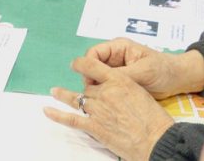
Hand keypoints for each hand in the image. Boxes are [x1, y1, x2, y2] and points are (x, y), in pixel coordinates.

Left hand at [44, 57, 174, 160]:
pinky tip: (47, 111)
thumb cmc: (155, 119)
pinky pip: (71, 119)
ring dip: (63, 95)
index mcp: (119, 80)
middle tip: (89, 96)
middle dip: (88, 92)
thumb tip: (115, 89)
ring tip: (54, 91)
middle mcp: (105, 92)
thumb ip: (124, 88)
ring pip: (76, 99)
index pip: (92, 65)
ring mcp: (97, 109)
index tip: (76, 64)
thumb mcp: (141, 93)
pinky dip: (57, 115)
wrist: (156, 140)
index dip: (81, 63)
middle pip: (88, 88)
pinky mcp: (94, 126)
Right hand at [81, 38, 203, 98]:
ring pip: (99, 78)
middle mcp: (114, 58)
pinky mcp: (121, 83)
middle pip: (93, 66)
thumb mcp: (144, 71)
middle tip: (95, 95)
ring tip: (102, 101)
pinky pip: (108, 87)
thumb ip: (123, 74)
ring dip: (99, 88)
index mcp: (118, 48)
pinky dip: (106, 94)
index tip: (91, 83)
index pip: (93, 53)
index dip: (88, 67)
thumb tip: (102, 80)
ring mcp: (117, 71)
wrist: (180, 80)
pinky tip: (108, 103)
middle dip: (92, 79)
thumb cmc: (163, 70)